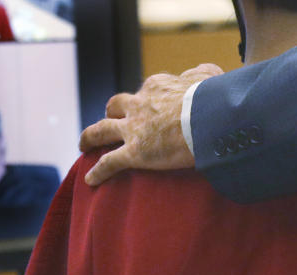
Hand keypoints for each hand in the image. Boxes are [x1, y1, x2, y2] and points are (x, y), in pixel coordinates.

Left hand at [79, 63, 223, 185]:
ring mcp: (133, 129)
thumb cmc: (213, 98)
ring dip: (90, 137)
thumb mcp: (209, 76)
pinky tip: (90, 180)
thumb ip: (201, 74)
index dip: (148, 98)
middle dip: (112, 112)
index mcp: (157, 86)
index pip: (148, 90)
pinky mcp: (134, 153)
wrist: (207, 118)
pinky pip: (109, 162)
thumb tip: (201, 74)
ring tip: (83, 145)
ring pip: (101, 130)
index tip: (155, 106)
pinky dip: (98, 171)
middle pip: (117, 105)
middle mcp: (139, 105)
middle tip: (111, 119)